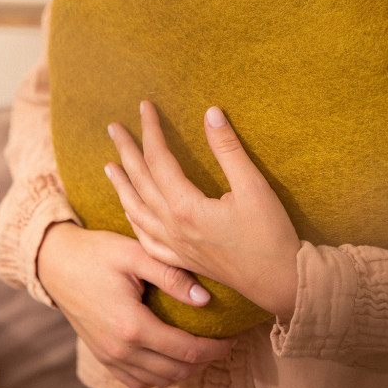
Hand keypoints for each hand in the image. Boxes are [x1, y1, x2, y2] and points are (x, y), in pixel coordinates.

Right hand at [37, 222, 234, 387]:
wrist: (56, 263)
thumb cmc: (97, 252)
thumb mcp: (136, 254)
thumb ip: (171, 275)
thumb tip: (206, 298)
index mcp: (132, 326)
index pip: (186, 351)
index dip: (215, 348)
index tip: (233, 336)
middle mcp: (120, 350)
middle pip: (177, 370)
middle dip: (206, 359)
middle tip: (225, 340)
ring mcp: (109, 357)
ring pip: (159, 380)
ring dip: (185, 369)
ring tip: (204, 347)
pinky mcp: (102, 356)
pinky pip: (138, 381)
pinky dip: (161, 375)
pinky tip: (172, 356)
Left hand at [105, 101, 300, 317]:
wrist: (279, 281)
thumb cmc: (269, 234)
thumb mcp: (253, 186)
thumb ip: (228, 149)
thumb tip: (211, 113)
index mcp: (186, 207)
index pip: (159, 159)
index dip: (151, 130)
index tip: (145, 106)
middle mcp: (172, 227)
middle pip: (140, 181)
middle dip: (126, 151)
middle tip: (113, 128)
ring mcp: (174, 246)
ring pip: (136, 211)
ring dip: (121, 185)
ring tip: (108, 167)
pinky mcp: (182, 260)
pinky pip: (145, 239)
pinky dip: (133, 220)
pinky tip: (130, 212)